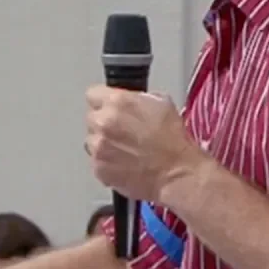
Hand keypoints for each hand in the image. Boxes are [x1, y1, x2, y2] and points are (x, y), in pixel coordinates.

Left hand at [84, 85, 205, 201]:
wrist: (176, 173)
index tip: (109, 107)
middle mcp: (103, 122)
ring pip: (91, 140)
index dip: (103, 101)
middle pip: (91, 117)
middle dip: (104, 123)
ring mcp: (98, 147)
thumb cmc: (173, 142)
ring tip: (126, 150)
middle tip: (123, 132)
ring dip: (103, 143)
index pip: (93, 94)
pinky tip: (124, 163)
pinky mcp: (98, 168)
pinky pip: (96, 161)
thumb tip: (129, 100)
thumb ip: (136, 98)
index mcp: (117, 102)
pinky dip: (106, 162)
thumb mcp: (161, 103)